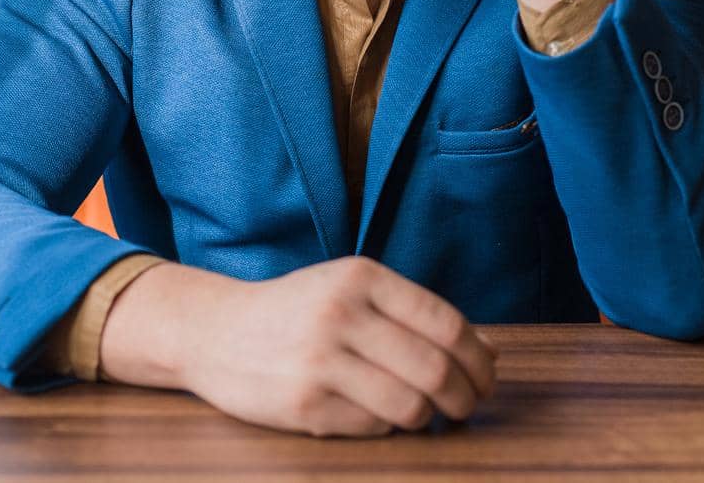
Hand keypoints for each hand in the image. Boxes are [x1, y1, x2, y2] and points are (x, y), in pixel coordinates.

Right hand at [102, 255, 498, 437]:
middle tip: (467, 407)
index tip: (487, 378)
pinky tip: (372, 412)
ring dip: (427, 417)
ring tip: (423, 413)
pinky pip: (373, 426)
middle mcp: (340, 313)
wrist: (215, 331)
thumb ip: (413, 314)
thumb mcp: (350, 291)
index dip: (479, 358)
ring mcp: (320, 360)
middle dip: (465, 397)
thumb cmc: (297, 311)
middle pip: (435, 369)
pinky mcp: (304, 403)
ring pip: (410, 405)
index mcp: (360, 277)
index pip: (445, 323)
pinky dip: (385, 425)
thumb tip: (488, 351)